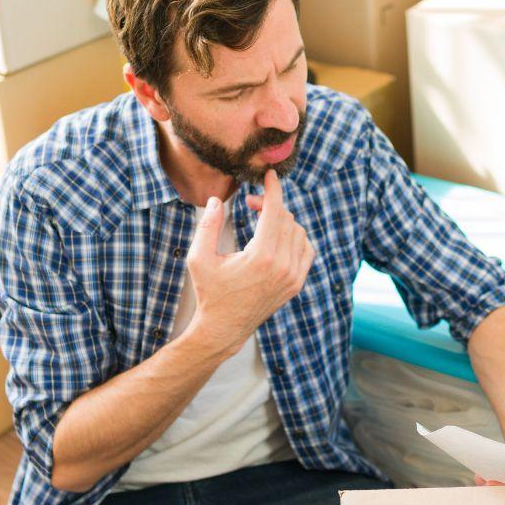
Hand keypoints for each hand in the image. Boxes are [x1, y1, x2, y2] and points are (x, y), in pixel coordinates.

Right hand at [184, 169, 315, 351]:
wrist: (225, 328)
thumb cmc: (210, 293)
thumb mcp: (199, 259)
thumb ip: (208, 226)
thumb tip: (218, 200)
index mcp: (261, 256)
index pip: (275, 211)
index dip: (273, 189)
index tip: (270, 176)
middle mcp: (282, 266)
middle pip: (286, 218)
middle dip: (270, 205)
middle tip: (250, 205)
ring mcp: (293, 276)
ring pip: (298, 232)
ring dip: (282, 220)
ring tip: (261, 221)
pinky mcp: (296, 284)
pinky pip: (306, 249)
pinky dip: (295, 237)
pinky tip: (277, 237)